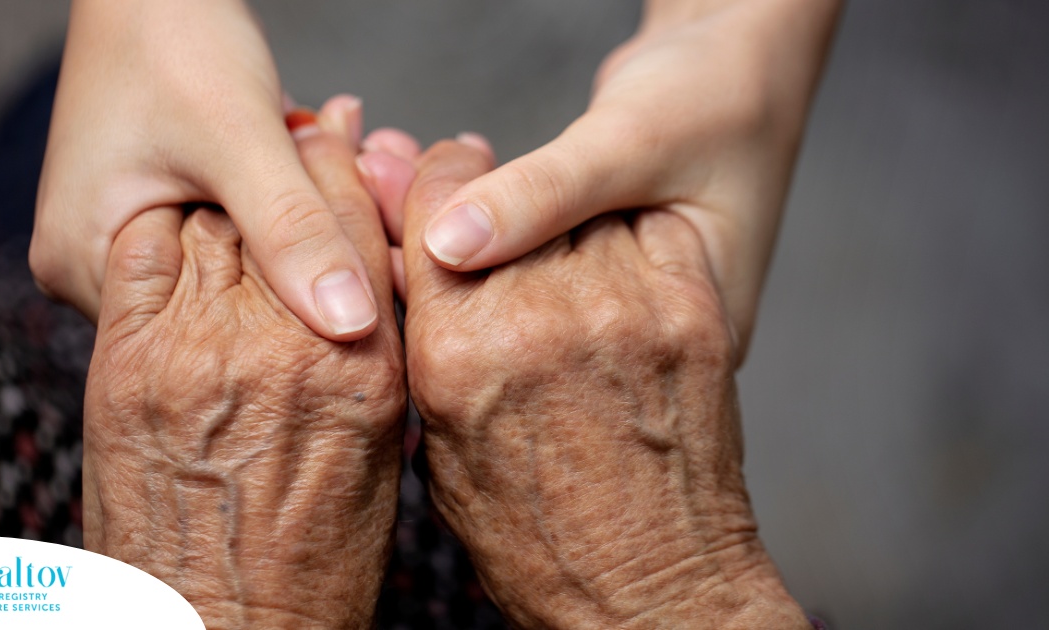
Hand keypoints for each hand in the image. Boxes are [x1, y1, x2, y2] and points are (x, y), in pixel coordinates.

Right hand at [32, 0, 379, 340]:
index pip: (201, 333)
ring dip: (293, 225)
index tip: (364, 265)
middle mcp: (88, 268)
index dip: (290, 307)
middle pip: (218, 302)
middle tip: (367, 201)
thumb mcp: (241, 138)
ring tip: (342, 168)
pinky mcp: (152, 213)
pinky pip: (228, 231)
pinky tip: (312, 163)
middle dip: (297, 257)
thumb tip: (351, 325)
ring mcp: (118, 241)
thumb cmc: (174, 38)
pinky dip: (275, 203)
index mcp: (83, 266)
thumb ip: (293, 231)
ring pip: (232, 265)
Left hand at [82, 112, 404, 627]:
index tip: (352, 150)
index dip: (353, 175)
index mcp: (359, 369)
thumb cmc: (312, 565)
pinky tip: (180, 230)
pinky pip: (143, 254)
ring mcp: (194, 351)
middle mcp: (279, 348)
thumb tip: (365, 297)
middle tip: (310, 138)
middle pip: (284, 212)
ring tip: (241, 185)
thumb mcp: (380, 456)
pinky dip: (161, 230)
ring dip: (230, 196)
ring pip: (213, 222)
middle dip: (298, 168)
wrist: (225, 629)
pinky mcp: (126, 365)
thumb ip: (372, 360)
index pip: (357, 230)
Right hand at [399, 139, 808, 628]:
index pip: (434, 209)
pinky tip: (615, 272)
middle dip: (491, 195)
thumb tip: (410, 274)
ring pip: (580, 208)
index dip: (433, 182)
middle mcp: (541, 316)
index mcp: (459, 353)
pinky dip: (629, 236)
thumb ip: (425, 351)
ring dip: (563, 220)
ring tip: (559, 259)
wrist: (652, 594)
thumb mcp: (443, 455)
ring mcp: (625, 308)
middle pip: (503, 194)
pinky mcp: (692, 311)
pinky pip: (648, 229)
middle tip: (497, 214)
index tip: (442, 177)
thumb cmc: (540, 545)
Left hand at [413, 0, 839, 359]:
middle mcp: (626, 343)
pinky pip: (500, 258)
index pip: (540, 341)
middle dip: (422, 250)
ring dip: (427, 225)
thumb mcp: (635, 142)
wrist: (745, 65)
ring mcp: (600, 314)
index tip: (388, 226)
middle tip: (366, 173)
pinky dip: (452, 213)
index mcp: (670, 340)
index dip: (450, 290)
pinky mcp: (574, 277)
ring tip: (376, 160)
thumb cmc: (717, 98)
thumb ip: (546, 194)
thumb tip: (448, 243)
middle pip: (502, 322)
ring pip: (492, 290)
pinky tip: (403, 169)